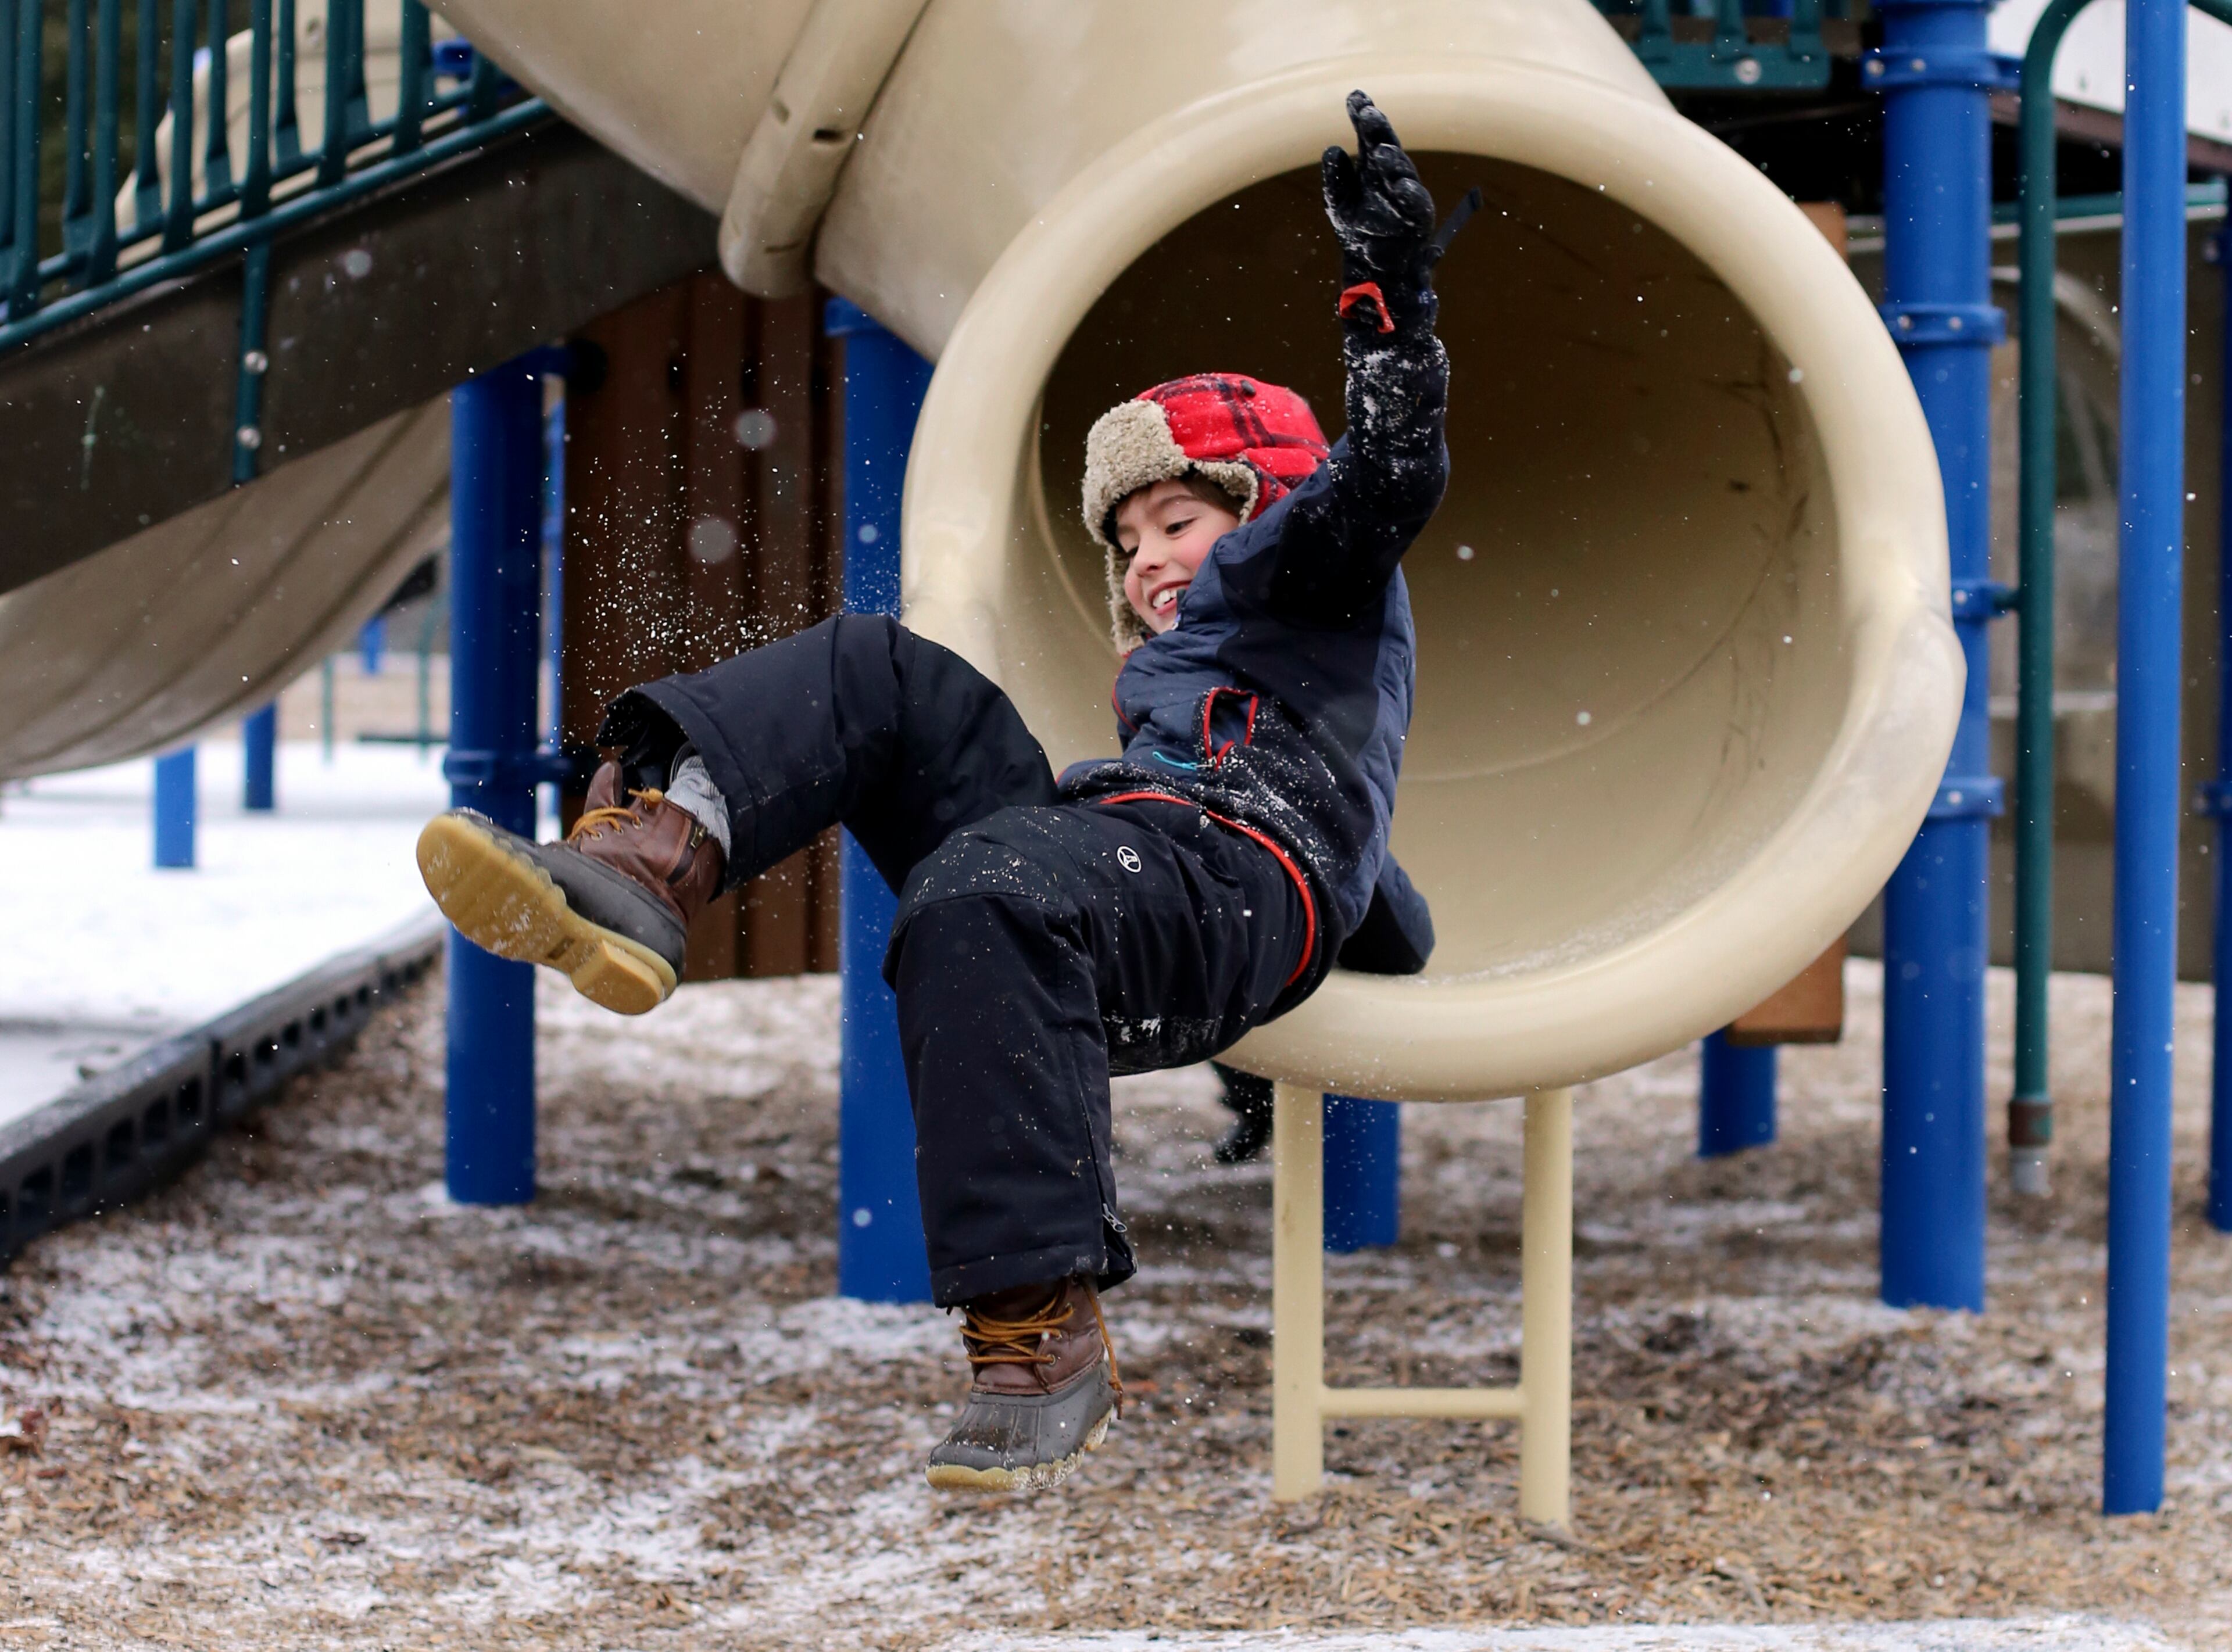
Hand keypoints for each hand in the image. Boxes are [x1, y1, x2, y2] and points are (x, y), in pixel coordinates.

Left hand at [1321, 91, 1437, 285]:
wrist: (1373, 269)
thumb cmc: (1358, 231)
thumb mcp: (1339, 203)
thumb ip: (1335, 179)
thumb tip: (1333, 149)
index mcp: (1373, 167)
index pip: (1368, 135)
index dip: (1362, 115)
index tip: (1354, 97)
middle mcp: (1391, 176)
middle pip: (1386, 146)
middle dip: (1378, 130)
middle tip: (1367, 113)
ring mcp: (1407, 195)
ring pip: (1402, 172)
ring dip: (1392, 161)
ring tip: (1380, 151)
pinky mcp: (1418, 218)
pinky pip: (1415, 204)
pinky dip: (1409, 194)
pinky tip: (1400, 186)